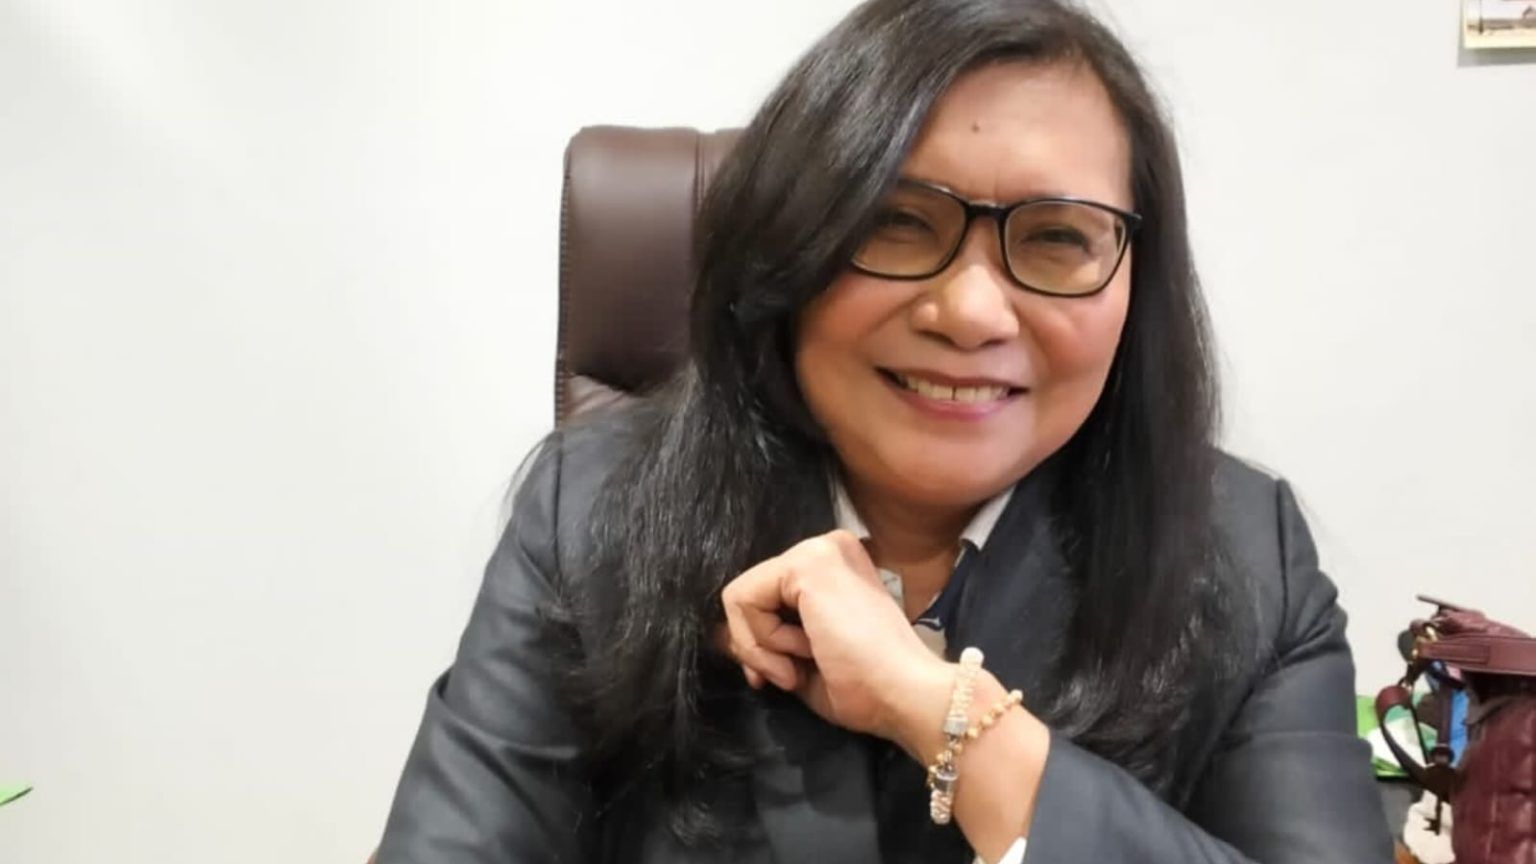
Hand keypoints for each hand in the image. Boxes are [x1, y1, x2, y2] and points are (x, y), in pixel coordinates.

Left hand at [718, 529, 950, 742]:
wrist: (905, 694)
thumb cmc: (867, 687)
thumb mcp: (802, 659)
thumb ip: (766, 640)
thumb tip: (719, 635)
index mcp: (835, 567)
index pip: (768, 596)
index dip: (763, 643)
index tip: (787, 676)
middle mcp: (827, 548)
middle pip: (752, 595)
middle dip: (760, 646)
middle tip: (794, 674)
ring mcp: (817, 550)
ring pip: (742, 598)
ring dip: (763, 646)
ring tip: (806, 662)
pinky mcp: (806, 563)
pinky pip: (742, 601)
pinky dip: (759, 641)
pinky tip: (801, 654)